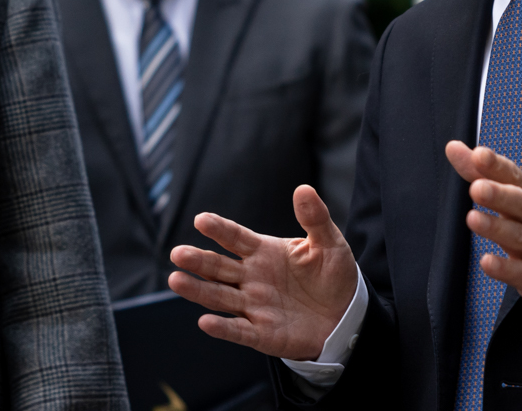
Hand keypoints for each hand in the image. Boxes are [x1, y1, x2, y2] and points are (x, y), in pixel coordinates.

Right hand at [167, 185, 358, 360]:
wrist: (346, 316)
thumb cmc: (333, 276)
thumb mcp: (329, 243)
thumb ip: (315, 218)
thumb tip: (303, 189)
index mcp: (263, 251)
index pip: (235, 237)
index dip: (219, 229)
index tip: (201, 220)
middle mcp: (251, 277)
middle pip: (219, 267)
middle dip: (198, 261)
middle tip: (177, 254)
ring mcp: (254, 305)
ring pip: (220, 296)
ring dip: (198, 290)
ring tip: (176, 280)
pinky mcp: (262, 333)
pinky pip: (239, 330)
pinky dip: (223, 328)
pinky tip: (206, 322)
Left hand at [446, 141, 521, 310]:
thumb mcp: (519, 195)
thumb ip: (484, 173)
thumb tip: (453, 147)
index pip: (514, 176)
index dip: (497, 165)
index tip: (478, 155)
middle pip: (520, 204)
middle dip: (499, 195)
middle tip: (477, 188)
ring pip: (518, 236)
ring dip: (495, 227)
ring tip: (473, 218)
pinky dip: (504, 268)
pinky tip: (487, 262)